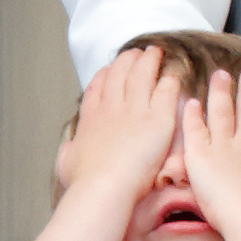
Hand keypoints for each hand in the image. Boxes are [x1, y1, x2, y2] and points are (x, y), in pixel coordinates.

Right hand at [55, 46, 179, 204]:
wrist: (103, 186)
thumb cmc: (85, 182)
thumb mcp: (67, 163)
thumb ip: (68, 153)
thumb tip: (69, 151)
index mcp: (91, 118)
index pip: (97, 87)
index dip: (105, 75)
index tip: (109, 69)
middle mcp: (112, 108)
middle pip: (120, 74)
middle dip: (127, 60)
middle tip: (135, 53)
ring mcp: (135, 111)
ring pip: (143, 76)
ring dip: (149, 61)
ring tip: (155, 53)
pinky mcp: (158, 120)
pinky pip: (166, 92)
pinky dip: (170, 81)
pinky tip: (174, 76)